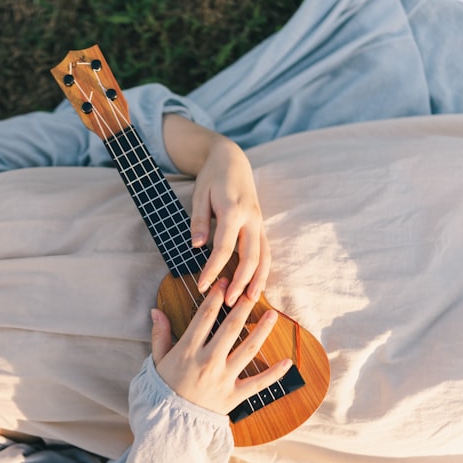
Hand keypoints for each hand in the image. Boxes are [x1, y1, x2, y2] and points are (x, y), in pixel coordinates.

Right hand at [150, 279, 290, 416]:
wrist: (171, 424)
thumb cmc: (164, 389)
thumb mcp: (157, 360)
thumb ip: (160, 334)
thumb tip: (156, 311)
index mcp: (188, 351)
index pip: (204, 317)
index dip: (215, 298)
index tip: (224, 283)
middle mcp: (208, 362)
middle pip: (230, 328)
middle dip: (241, 307)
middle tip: (251, 291)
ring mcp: (223, 379)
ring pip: (248, 349)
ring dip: (262, 330)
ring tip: (273, 315)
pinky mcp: (234, 395)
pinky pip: (258, 383)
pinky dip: (275, 374)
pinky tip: (288, 362)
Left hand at [191, 137, 270, 305]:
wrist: (233, 159)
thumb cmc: (212, 177)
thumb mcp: (200, 195)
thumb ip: (199, 221)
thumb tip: (197, 246)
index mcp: (233, 211)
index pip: (224, 247)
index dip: (213, 269)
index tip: (202, 286)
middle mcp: (251, 218)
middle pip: (250, 256)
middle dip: (240, 282)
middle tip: (230, 303)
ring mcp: (259, 222)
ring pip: (264, 256)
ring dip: (258, 280)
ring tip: (250, 301)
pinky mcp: (261, 226)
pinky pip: (266, 251)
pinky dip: (264, 270)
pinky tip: (257, 286)